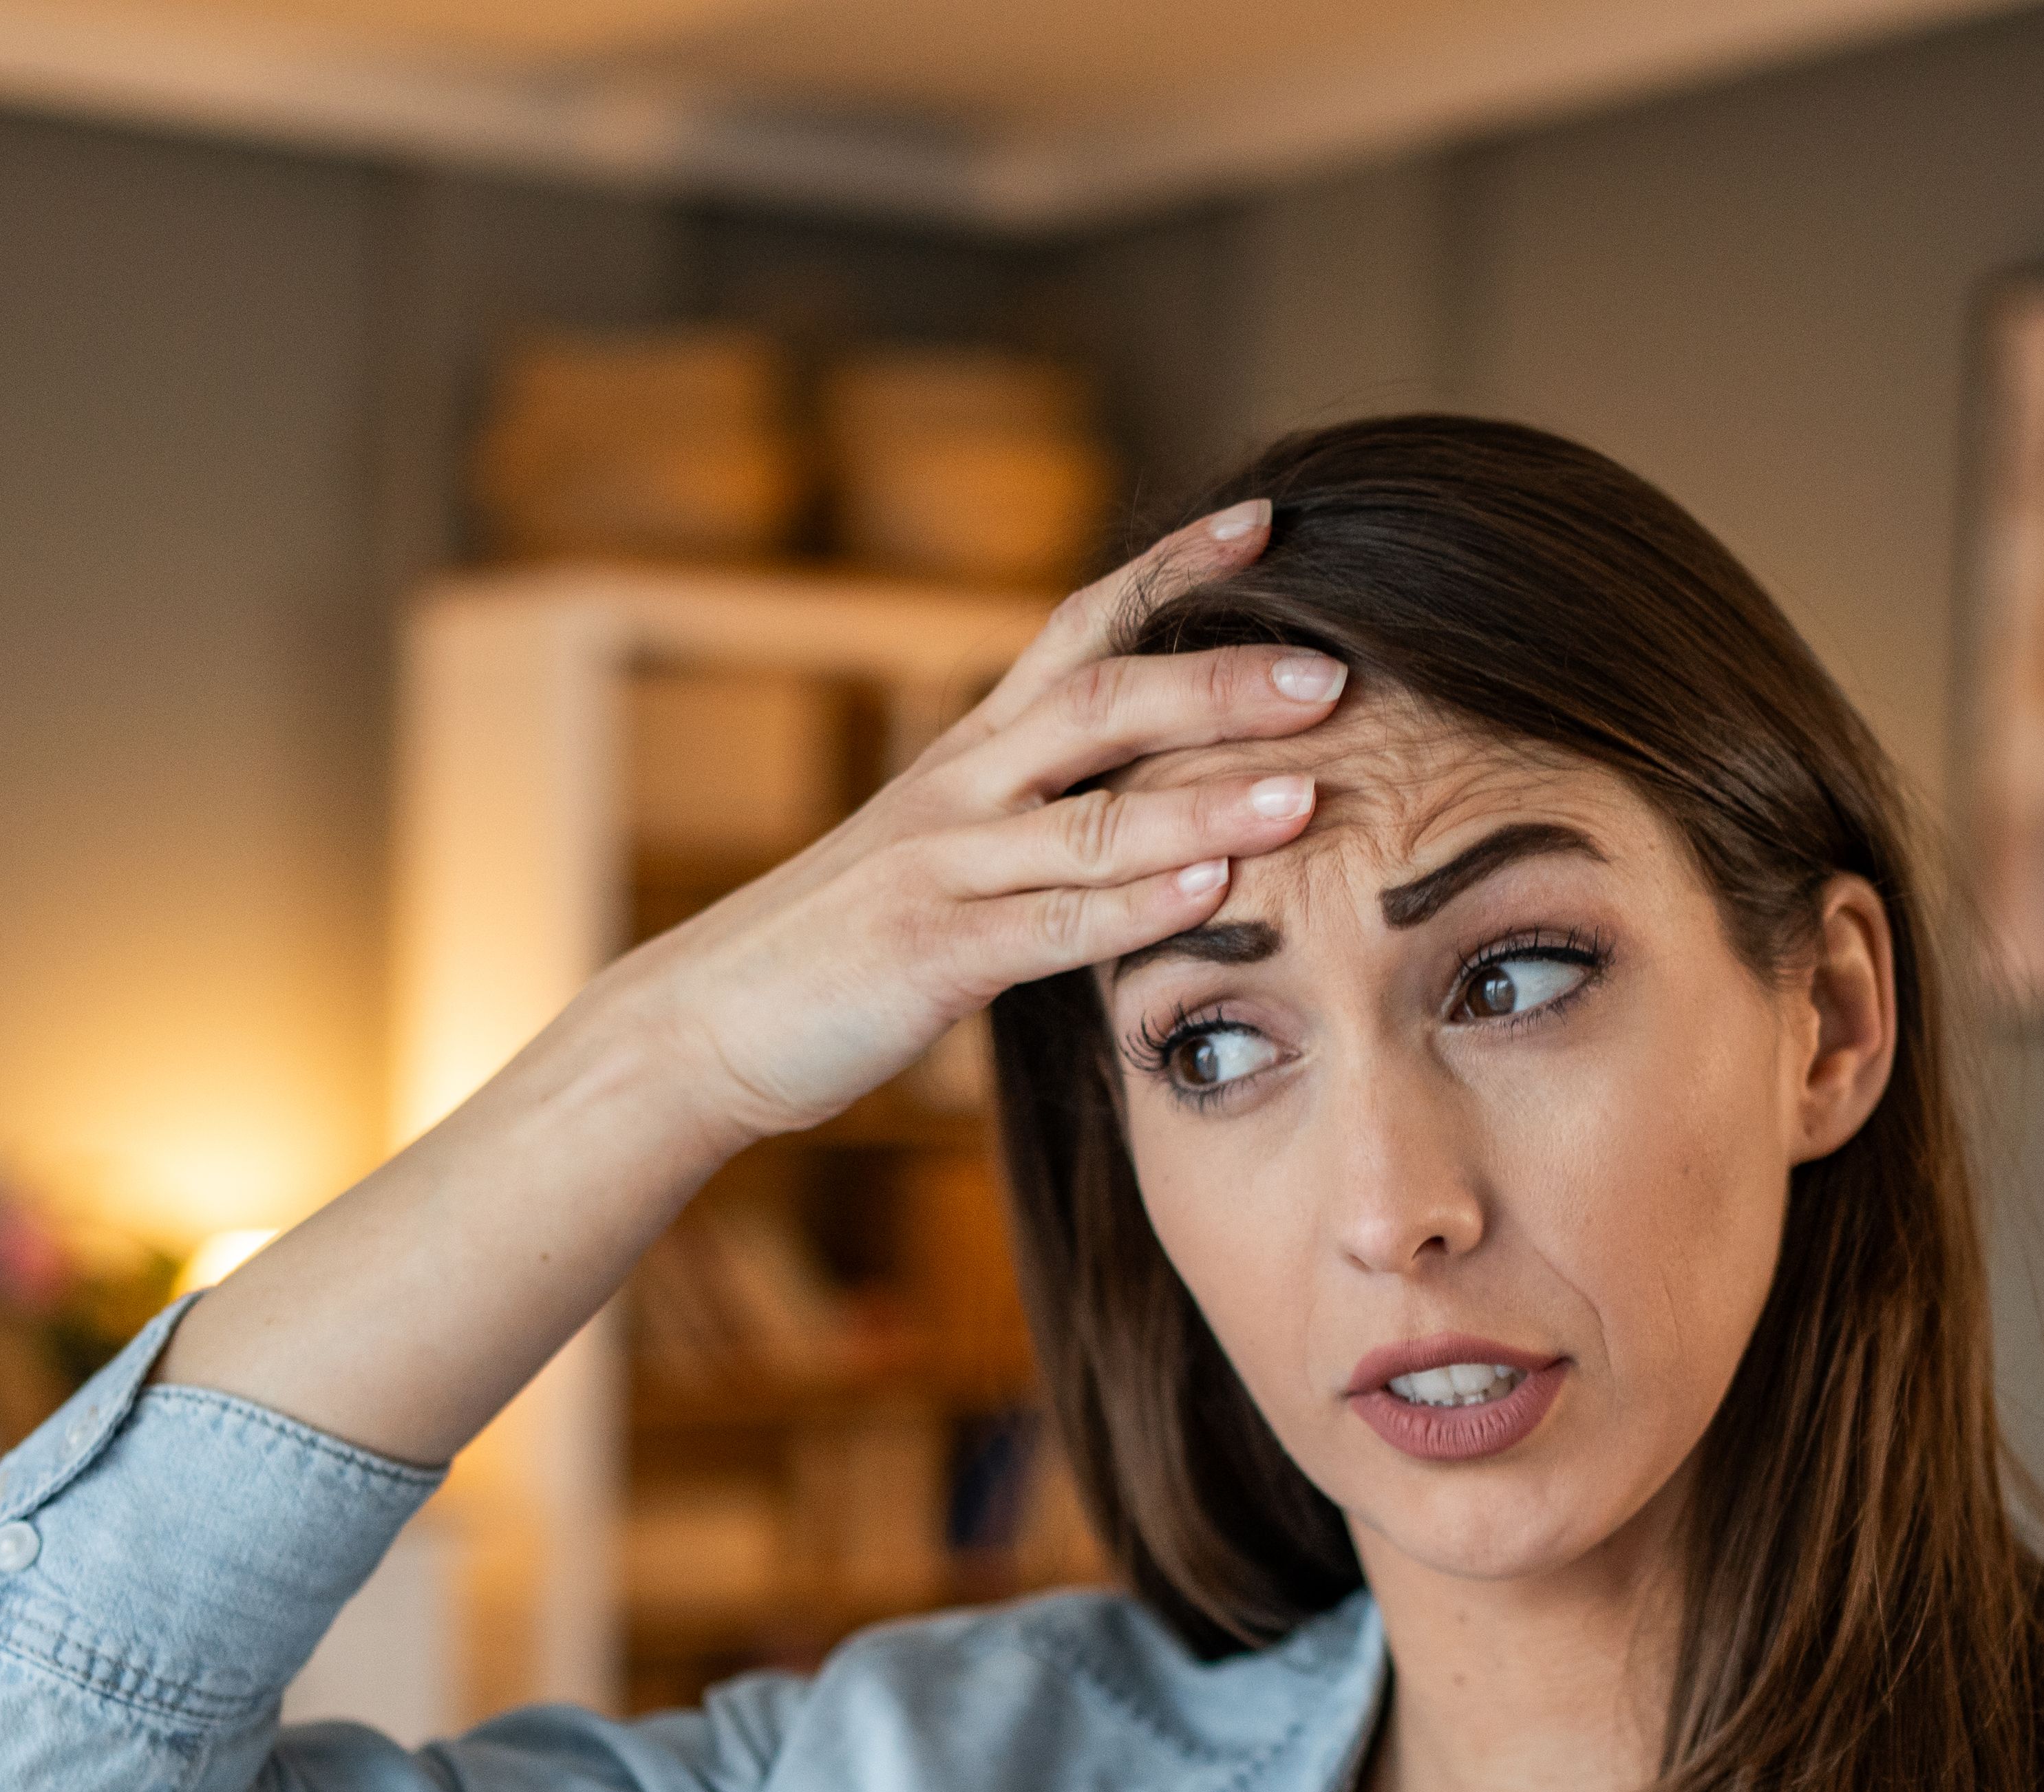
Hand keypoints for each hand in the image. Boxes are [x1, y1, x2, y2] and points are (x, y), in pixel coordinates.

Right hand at [590, 497, 1349, 1146]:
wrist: (708, 1020)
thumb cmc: (844, 940)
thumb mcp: (947, 846)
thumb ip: (1039, 802)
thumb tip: (1155, 774)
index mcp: (973, 750)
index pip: (1082, 628)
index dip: (1173, 570)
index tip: (1270, 520)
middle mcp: (961, 786)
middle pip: (1103, 702)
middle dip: (1222, 680)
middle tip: (1335, 669)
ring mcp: (943, 866)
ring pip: (1094, 818)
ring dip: (1207, 802)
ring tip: (1308, 791)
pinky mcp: (931, 954)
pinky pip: (1051, 926)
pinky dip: (1139, 908)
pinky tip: (1218, 895)